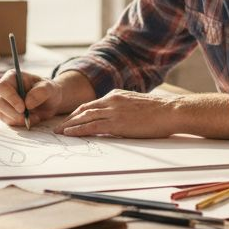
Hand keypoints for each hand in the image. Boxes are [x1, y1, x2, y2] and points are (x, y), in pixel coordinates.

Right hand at [0, 71, 63, 126]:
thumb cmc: (48, 90)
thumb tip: (27, 103)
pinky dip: (20, 123)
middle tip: (28, 117)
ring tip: (35, 117)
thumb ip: (40, 92)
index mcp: (12, 77)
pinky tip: (32, 120)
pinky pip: (8, 121)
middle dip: (14, 113)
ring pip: (1, 114)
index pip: (2, 87)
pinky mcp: (6, 114)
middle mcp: (5, 90)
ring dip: (18, 119)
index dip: (10, 98)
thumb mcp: (49, 88)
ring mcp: (4, 103)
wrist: (50, 102)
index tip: (22, 108)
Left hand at [53, 90, 179, 137]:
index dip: (79, 112)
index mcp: (116, 95)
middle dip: (70, 118)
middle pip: (84, 109)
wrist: (170, 111)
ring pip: (85, 117)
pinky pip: (92, 126)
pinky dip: (78, 130)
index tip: (70, 119)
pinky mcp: (116, 123)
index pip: (92, 104)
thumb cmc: (160, 111)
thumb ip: (124, 109)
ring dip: (70, 124)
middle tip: (58, 126)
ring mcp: (113, 111)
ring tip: (59, 131)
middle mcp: (111, 100)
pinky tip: (70, 133)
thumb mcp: (137, 105)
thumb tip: (119, 119)